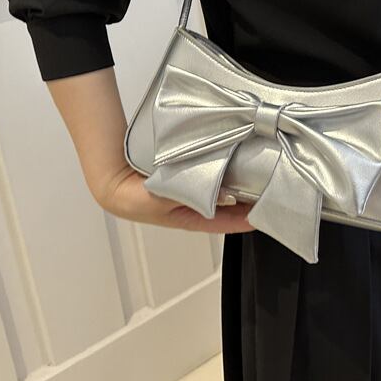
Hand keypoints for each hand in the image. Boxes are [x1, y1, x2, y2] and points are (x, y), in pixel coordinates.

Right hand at [98, 165, 256, 233]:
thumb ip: (189, 198)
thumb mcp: (162, 201)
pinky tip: (233, 157)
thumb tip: (222, 196)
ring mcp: (190, 189)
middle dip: (246, 200)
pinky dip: (222, 167)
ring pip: (221, 187)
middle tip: (268, 187)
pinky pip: (210, 172)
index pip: (226, 222)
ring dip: (236, 182)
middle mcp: (194, 204)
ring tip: (256, 171)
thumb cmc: (132, 198)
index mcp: (190, 218)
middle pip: (228, 204)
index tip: (267, 212)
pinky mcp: (186, 173)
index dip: (247, 219)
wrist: (112, 179)